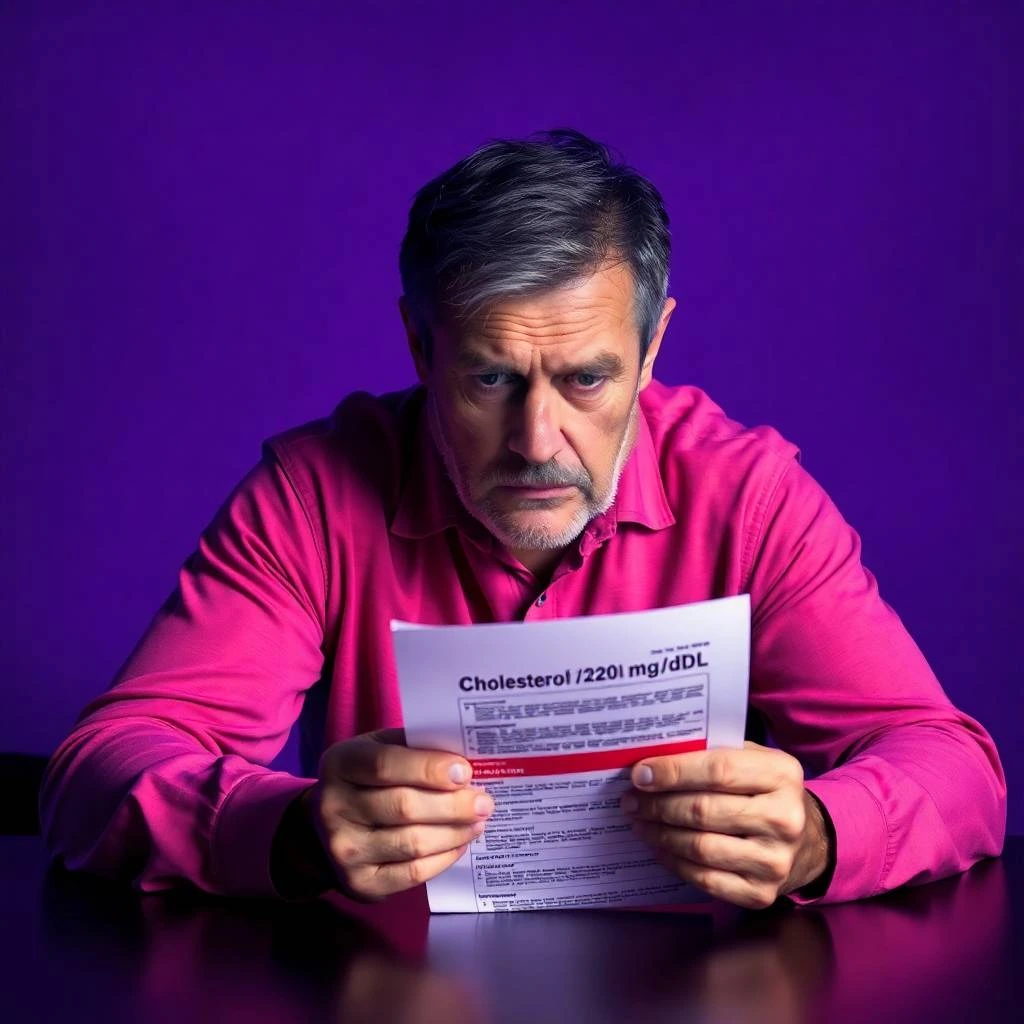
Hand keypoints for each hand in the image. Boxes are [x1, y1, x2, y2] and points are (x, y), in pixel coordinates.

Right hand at [311, 728, 492, 899]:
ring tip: (478, 822)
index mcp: (340, 763)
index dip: (429, 768)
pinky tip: (459, 844)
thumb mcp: (380, 749)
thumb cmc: (367, 780)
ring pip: (413, 842)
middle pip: (404, 806)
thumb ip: (415, 748)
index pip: (385, 764)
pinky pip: (413, 873)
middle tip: (484, 802)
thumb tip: (464, 761)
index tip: (465, 772)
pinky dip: (444, 858)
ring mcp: (344, 849)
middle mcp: (333, 807)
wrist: (328, 829)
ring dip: (454, 832)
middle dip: (453, 805)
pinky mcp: (360, 883)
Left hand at [621, 741, 829, 908]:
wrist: (807, 841)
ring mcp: (775, 861)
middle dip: (657, 804)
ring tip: (638, 821)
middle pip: (703, 811)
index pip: (717, 770)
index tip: (639, 773)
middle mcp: (784, 819)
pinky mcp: (761, 894)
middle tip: (630, 799)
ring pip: (699, 847)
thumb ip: (712, 752)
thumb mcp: (752, 760)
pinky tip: (658, 846)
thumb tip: (652, 761)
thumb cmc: (764, 791)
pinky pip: (704, 879)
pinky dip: (673, 861)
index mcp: (782, 774)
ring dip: (659, 833)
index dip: (673, 772)